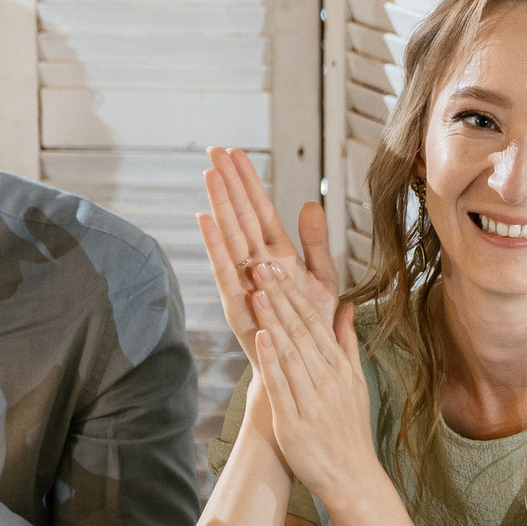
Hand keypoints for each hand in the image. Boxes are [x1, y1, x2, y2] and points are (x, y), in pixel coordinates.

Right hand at [197, 146, 336, 368]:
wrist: (300, 375)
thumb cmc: (309, 329)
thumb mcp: (321, 280)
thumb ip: (315, 243)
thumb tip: (311, 203)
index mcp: (276, 257)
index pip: (260, 210)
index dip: (249, 181)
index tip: (235, 151)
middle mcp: (255, 266)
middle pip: (241, 216)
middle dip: (229, 183)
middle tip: (214, 150)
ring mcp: (244, 285)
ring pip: (230, 237)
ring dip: (219, 205)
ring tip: (210, 174)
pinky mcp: (238, 307)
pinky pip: (225, 272)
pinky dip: (215, 246)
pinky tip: (205, 220)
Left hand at [248, 262, 378, 504]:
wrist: (352, 477)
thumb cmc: (349, 430)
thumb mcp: (355, 382)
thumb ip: (347, 342)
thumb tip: (346, 306)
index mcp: (340, 367)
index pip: (315, 320)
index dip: (293, 292)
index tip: (276, 266)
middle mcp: (328, 378)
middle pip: (301, 328)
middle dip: (279, 294)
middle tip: (260, 264)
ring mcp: (312, 399)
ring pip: (290, 351)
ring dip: (273, 318)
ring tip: (256, 289)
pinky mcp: (295, 421)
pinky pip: (281, 385)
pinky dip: (271, 359)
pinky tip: (261, 336)